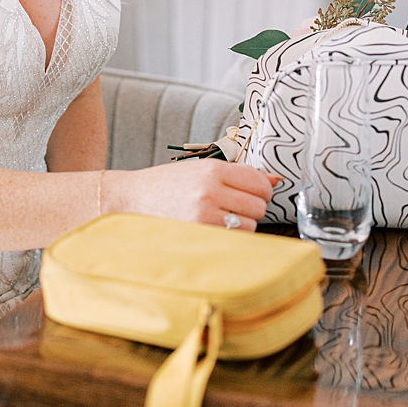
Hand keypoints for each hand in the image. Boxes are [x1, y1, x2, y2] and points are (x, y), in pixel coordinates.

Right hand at [112, 160, 277, 230]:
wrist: (132, 197)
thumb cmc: (168, 184)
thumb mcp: (200, 170)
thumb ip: (238, 175)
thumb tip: (275, 180)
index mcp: (212, 168)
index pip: (259, 182)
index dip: (261, 190)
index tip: (251, 193)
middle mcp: (210, 189)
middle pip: (259, 205)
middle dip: (251, 208)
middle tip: (232, 206)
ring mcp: (204, 212)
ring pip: (250, 224)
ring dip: (242, 223)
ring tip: (220, 217)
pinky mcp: (200, 232)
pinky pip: (235, 238)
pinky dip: (231, 235)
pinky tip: (214, 227)